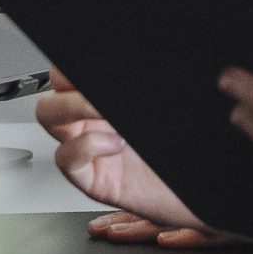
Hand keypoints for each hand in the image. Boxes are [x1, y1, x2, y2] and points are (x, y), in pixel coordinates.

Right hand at [35, 69, 221, 243]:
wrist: (202, 188)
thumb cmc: (188, 146)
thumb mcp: (165, 103)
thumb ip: (133, 86)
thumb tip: (120, 65)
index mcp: (104, 101)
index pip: (67, 72)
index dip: (70, 66)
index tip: (93, 65)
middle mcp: (91, 121)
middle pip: (53, 85)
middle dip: (68, 82)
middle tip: (96, 90)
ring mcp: (89, 148)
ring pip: (49, 117)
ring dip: (75, 107)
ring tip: (108, 115)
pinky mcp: (93, 179)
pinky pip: (65, 157)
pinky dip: (87, 144)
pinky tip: (115, 143)